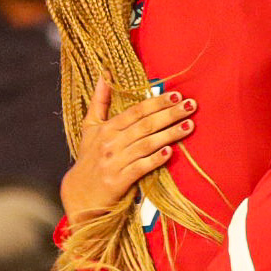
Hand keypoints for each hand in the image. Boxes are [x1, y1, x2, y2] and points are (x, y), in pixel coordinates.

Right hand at [61, 76, 197, 224]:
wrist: (79, 195)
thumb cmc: (89, 159)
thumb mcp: (90, 127)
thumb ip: (99, 101)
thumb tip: (105, 74)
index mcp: (107, 128)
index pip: (136, 111)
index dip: (156, 102)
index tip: (176, 94)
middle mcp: (110, 143)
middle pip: (145, 125)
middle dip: (170, 114)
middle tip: (191, 105)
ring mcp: (114, 162)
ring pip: (146, 144)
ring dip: (169, 134)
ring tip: (189, 125)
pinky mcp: (118, 181)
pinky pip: (139, 168)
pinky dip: (154, 159)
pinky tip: (169, 152)